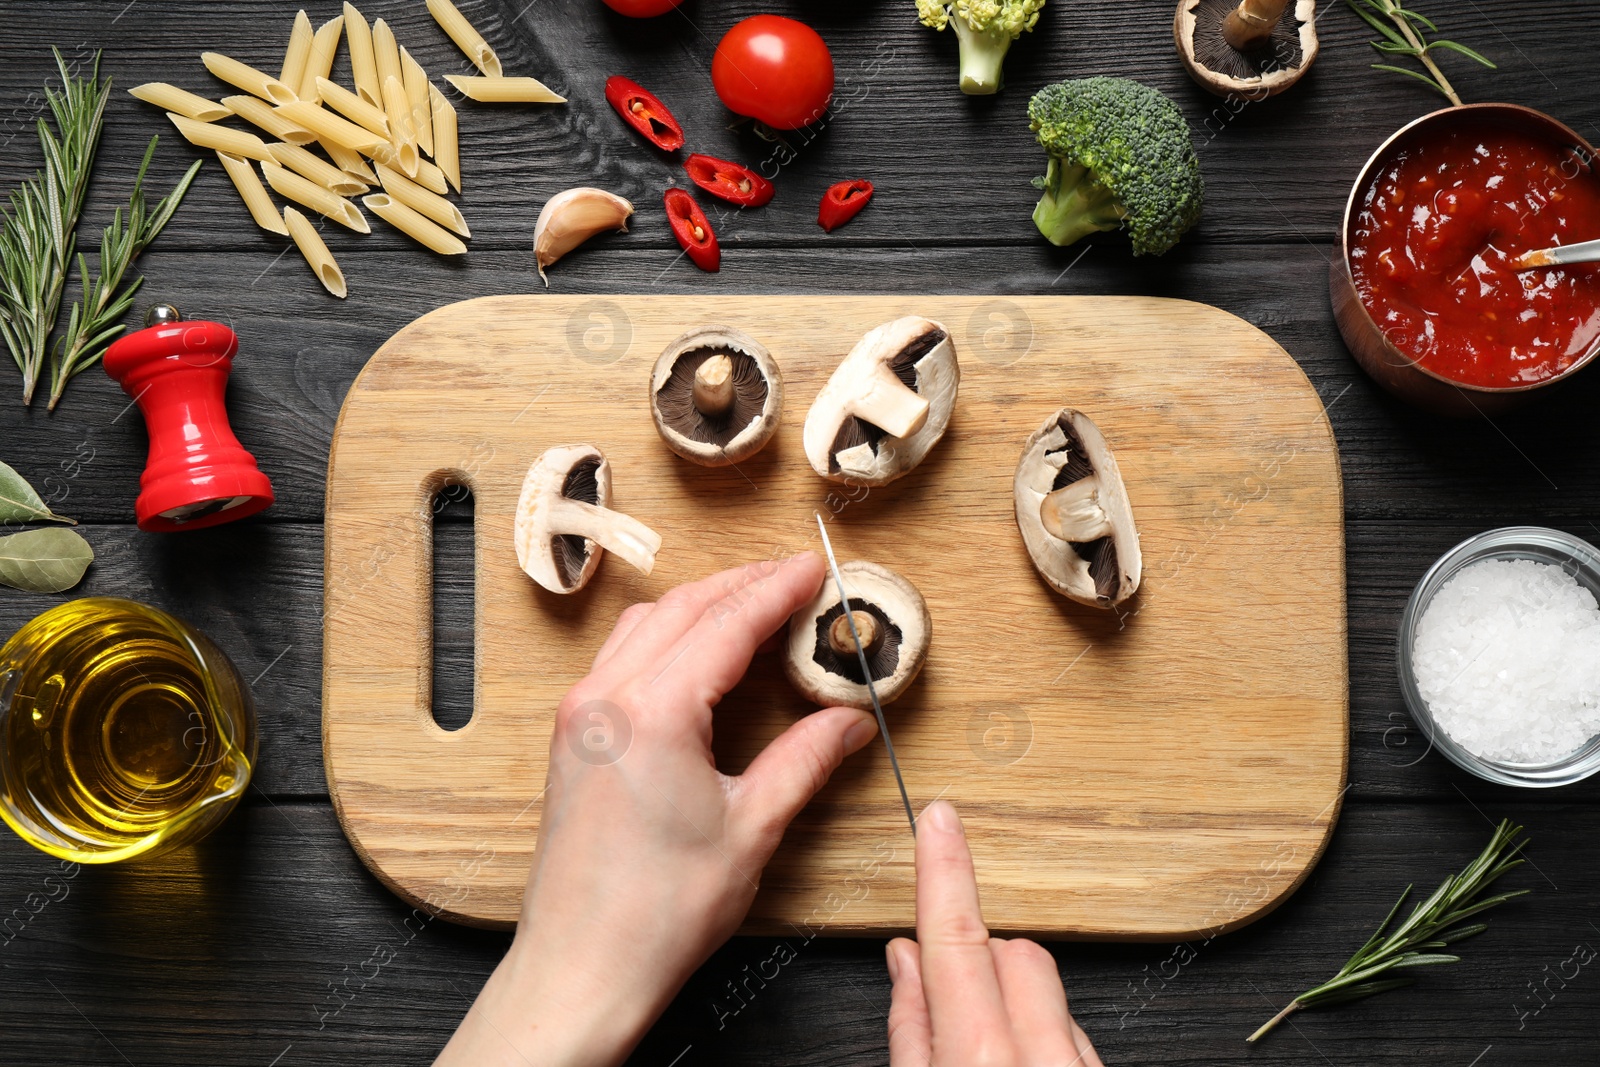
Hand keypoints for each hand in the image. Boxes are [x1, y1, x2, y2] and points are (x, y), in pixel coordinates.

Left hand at [437, 553, 877, 1066]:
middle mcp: (605, 698)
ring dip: (702, 604)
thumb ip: (804, 760)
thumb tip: (847, 722)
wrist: (581, 967)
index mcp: (652, 712)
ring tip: (755, 605)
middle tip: (795, 578)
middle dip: (743, 584)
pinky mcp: (571, 736)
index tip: (814, 568)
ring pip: (646, 624)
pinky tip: (700, 651)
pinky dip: (667, 635)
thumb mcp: (752, 828)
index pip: (726, 622)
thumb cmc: (656, 913)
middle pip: (683, 607)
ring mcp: (579, 714)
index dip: (777, 589)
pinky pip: (621, 655)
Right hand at [887, 801, 1103, 1066]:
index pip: (956, 936)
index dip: (943, 870)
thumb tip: (907, 966)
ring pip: (1052, 992)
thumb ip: (910, 1033)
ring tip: (987, 1061)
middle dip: (981, 964)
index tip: (940, 820)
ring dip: (1017, 1008)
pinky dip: (1047, 1040)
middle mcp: (1041, 1058)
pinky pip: (1078, 1032)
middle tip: (949, 1014)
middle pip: (1015, 954)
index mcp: (978, 1059)